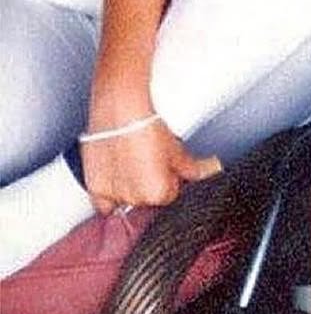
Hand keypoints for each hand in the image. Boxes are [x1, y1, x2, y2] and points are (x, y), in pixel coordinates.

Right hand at [81, 118, 221, 214]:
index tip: (167, 168)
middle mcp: (135, 198)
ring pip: (127, 200)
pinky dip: (111, 195)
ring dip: (132, 188)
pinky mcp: (95, 187)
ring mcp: (113, 194)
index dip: (170, 180)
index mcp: (159, 192)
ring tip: (133, 164)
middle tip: (149, 162)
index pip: (170, 196)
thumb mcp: (176, 148)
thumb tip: (212, 169)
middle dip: (151, 184)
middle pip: (148, 199)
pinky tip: (118, 178)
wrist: (120, 109)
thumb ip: (194, 168)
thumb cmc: (147, 126)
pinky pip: (104, 204)